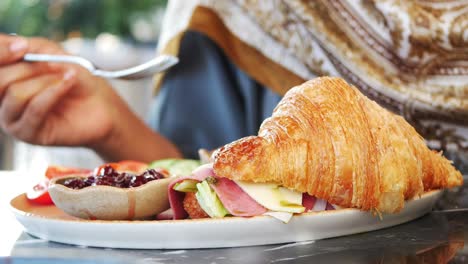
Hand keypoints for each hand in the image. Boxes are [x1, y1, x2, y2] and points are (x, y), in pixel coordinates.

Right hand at [0, 35, 116, 146]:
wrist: (101, 104)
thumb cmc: (75, 78)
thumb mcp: (50, 53)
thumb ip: (24, 47)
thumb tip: (3, 42)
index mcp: (3, 77)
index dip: (1, 53)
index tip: (23, 46)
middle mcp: (0, 99)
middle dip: (29, 68)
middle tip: (54, 65)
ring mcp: (11, 118)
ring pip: (15, 93)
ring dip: (45, 81)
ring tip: (67, 76)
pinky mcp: (28, 134)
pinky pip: (34, 109)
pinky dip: (53, 92)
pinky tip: (68, 82)